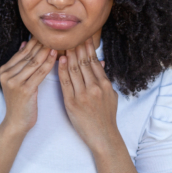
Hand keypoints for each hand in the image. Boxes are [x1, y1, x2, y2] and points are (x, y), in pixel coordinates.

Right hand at [0, 38, 56, 133]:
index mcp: (4, 70)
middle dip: (42, 44)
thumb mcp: (16, 80)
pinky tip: (55, 56)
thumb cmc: (20, 101)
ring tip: (57, 41)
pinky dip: (48, 63)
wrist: (16, 122)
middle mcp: (7, 74)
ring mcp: (14, 82)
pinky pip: (39, 73)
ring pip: (34, 62)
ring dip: (46, 51)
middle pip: (28, 55)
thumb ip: (20, 62)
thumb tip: (24, 43)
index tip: (47, 33)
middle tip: (55, 34)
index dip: (35, 42)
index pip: (22, 52)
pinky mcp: (24, 90)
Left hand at [58, 37, 118, 152]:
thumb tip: (101, 62)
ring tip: (64, 44)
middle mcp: (95, 87)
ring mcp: (83, 95)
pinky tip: (60, 60)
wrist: (104, 137)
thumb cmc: (107, 117)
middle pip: (84, 62)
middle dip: (77, 47)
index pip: (94, 61)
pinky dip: (62, 70)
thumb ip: (105, 79)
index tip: (83, 38)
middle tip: (71, 35)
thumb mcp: (111, 96)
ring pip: (74, 69)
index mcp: (105, 84)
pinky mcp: (72, 103)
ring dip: (69, 55)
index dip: (87, 48)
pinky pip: (65, 82)